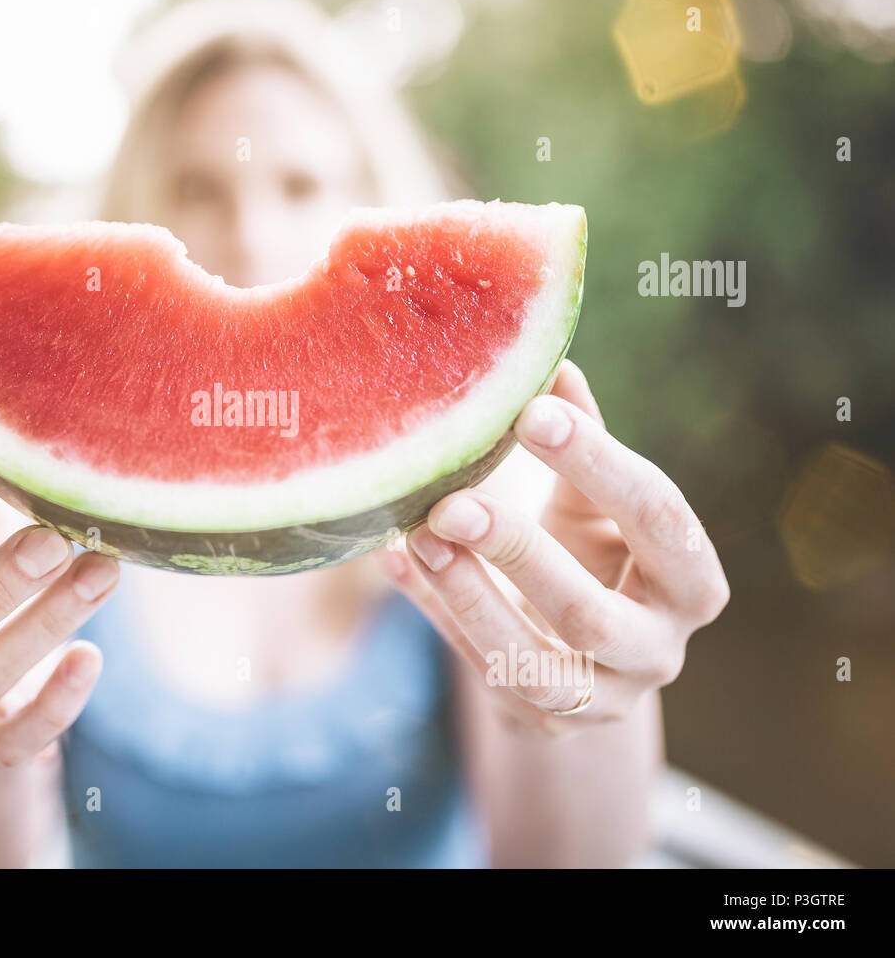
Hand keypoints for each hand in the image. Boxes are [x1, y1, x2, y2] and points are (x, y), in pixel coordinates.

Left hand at [380, 360, 728, 733]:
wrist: (592, 657)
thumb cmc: (599, 556)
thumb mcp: (599, 504)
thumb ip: (584, 443)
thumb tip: (553, 366)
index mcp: (691, 581)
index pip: (658, 519)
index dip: (600, 465)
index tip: (532, 413)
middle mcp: (658, 650)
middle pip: (588, 613)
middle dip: (517, 554)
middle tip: (453, 502)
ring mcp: (601, 699)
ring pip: (528, 663)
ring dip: (466, 598)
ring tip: (416, 535)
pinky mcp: (544, 721)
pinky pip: (480, 673)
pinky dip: (436, 616)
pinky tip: (396, 563)